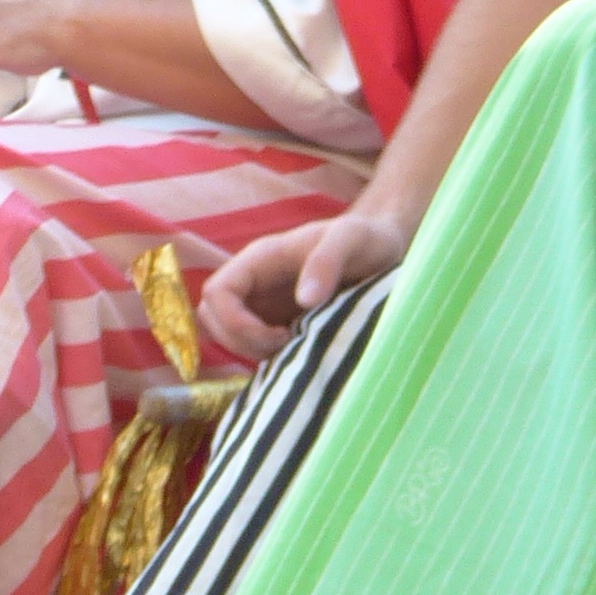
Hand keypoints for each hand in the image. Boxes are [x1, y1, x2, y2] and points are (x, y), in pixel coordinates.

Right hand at [197, 204, 411, 358]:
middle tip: (285, 346)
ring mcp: (263, 303)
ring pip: (227, 334)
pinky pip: (251, 345)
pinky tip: (301, 352)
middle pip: (212, 316)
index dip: (234, 322)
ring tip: (295, 349)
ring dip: (251, 351)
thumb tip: (304, 300)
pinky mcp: (276, 322)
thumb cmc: (367, 238)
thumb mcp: (352, 240)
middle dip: (239, 340)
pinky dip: (266, 356)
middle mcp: (255, 282)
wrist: (383, 247)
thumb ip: (327, 262)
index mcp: (261, 259)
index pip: (216, 292)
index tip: (278, 336)